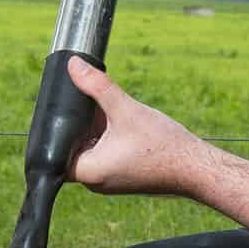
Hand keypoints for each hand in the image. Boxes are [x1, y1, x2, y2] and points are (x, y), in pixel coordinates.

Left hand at [65, 56, 201, 197]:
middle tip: (88, 102)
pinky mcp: (120, 175)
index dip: (55, 127)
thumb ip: (97, 87)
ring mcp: (108, 180)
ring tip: (108, 111)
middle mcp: (94, 181)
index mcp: (89, 172)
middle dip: (78, 123)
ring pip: (88, 148)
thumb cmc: (163, 144)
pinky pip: (104, 153)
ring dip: (94, 128)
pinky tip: (120, 121)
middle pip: (71, 146)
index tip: (63, 105)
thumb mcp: (126, 110)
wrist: (194, 166)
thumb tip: (73, 65)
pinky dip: (107, 136)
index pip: (54, 150)